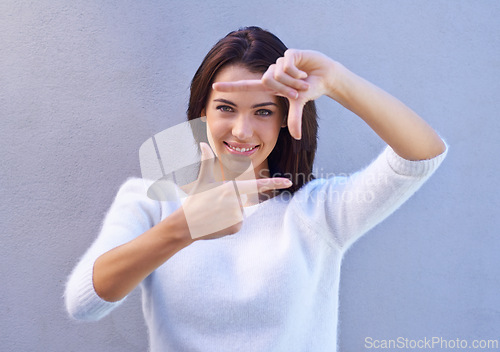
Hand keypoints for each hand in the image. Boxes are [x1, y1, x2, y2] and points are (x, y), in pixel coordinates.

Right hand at [182, 143, 291, 239]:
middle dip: (231, 203)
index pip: (257, 185)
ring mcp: (236, 216)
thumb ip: (206, 162)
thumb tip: (202, 143)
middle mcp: (236, 202)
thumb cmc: (195, 200)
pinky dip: (229, 225)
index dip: (274, 182)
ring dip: (229, 214)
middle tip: (215, 206)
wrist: (185, 224)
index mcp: (231, 188)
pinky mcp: (235, 228)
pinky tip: (217, 224)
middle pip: (244, 200)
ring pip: (241, 212)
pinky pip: (238, 224)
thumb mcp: (202, 180)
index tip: (288, 181)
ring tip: (215, 214)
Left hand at [213, 49, 335, 138]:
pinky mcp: (290, 53)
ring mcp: (279, 62)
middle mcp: (271, 72)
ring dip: (294, 81)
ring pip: (278, 73)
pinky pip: (287, 65)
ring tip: (303, 80)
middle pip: (266, 81)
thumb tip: (296, 137)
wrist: (326, 76)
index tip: (213, 87)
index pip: (246, 86)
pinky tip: (305, 72)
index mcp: (269, 84)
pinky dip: (297, 72)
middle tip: (298, 91)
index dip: (231, 87)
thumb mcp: (299, 104)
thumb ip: (294, 118)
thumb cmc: (310, 89)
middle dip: (284, 89)